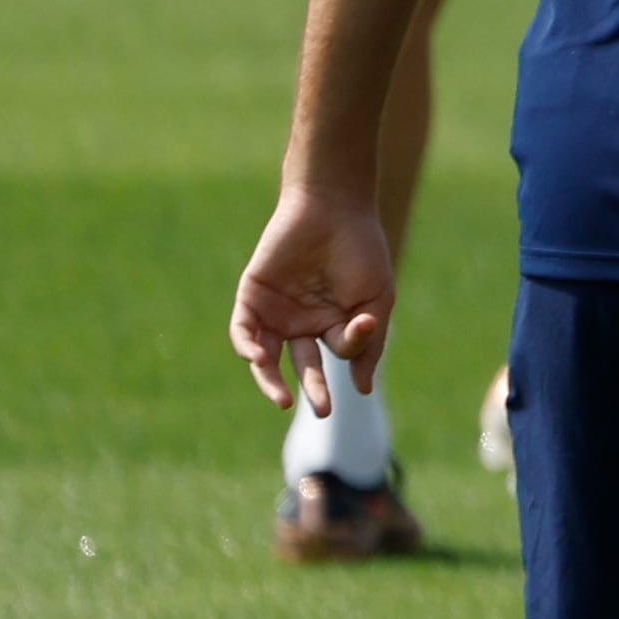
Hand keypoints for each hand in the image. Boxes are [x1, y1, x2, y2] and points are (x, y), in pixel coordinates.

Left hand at [229, 188, 394, 416]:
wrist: (332, 208)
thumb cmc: (361, 252)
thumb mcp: (374, 301)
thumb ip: (368, 344)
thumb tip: (362, 388)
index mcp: (335, 325)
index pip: (340, 352)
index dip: (352, 346)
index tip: (360, 325)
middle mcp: (304, 323)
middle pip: (303, 366)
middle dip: (314, 388)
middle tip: (322, 410)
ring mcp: (276, 312)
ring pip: (268, 358)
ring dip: (271, 381)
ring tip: (282, 400)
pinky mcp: (252, 296)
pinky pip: (244, 331)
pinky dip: (248, 346)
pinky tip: (260, 357)